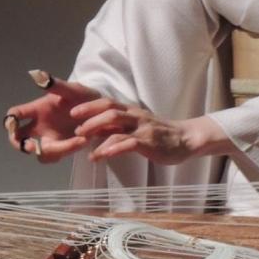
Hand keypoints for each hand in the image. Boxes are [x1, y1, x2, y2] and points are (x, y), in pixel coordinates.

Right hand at [4, 72, 96, 162]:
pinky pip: (58, 155)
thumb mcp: (72, 89)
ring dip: (55, 150)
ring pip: (41, 152)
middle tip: (34, 147)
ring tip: (78, 139)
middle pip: (19, 140)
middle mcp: (40, 127)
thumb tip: (38, 75)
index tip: (13, 125)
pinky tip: (83, 140)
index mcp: (37, 110)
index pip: (14, 116)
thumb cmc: (81, 96)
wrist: (100, 107)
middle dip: (23, 145)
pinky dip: (69, 150)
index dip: (9, 122)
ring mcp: (50, 139)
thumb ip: (56, 85)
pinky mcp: (63, 148)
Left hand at [70, 99, 230, 164]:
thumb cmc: (160, 135)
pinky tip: (102, 156)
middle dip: (90, 117)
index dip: (89, 106)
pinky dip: (113, 148)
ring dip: (97, 133)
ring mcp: (143, 128)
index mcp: (132, 112)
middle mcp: (136, 116)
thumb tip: (93, 130)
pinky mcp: (149, 142)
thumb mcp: (136, 127)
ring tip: (83, 145)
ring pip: (117, 125)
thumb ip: (117, 127)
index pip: (107, 102)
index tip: (71, 111)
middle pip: (110, 110)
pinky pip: (129, 143)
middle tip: (75, 127)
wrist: (186, 139)